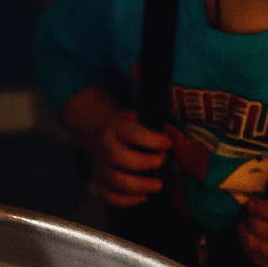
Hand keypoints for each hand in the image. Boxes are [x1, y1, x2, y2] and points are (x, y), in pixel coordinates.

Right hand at [60, 87, 174, 207]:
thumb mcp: (136, 101)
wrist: (100, 130)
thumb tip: (138, 66)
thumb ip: (140, 84)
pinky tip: (142, 197)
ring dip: (137, 186)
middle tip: (162, 161)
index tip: (167, 141)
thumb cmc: (130, 119)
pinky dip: (124, 200)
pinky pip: (108, 195)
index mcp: (116, 125)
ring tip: (157, 185)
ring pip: (114, 181)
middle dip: (144, 163)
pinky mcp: (102, 181)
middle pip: (119, 160)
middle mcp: (106, 147)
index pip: (130, 133)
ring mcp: (102, 165)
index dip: (150, 139)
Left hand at [238, 198, 267, 266]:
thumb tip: (265, 197)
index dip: (263, 208)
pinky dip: (251, 253)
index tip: (252, 202)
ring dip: (246, 238)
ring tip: (241, 227)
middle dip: (252, 221)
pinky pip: (265, 265)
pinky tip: (247, 243)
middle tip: (246, 213)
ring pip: (263, 251)